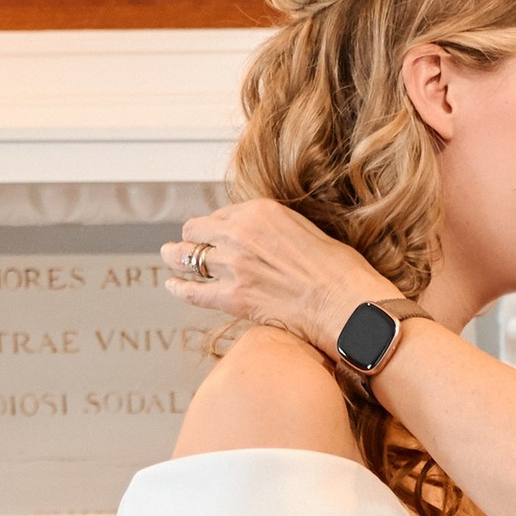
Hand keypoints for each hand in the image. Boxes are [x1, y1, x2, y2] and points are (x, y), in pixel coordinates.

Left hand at [163, 198, 398, 350]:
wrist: (347, 305)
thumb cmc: (339, 272)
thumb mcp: (306, 230)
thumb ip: (276, 230)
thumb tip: (263, 239)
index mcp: (261, 211)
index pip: (223, 214)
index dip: (217, 225)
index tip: (215, 233)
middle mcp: (241, 233)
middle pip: (198, 231)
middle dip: (192, 237)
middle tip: (185, 243)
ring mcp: (234, 266)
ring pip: (189, 258)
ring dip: (176, 257)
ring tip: (168, 257)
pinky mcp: (233, 298)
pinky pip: (194, 291)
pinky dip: (179, 288)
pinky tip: (171, 285)